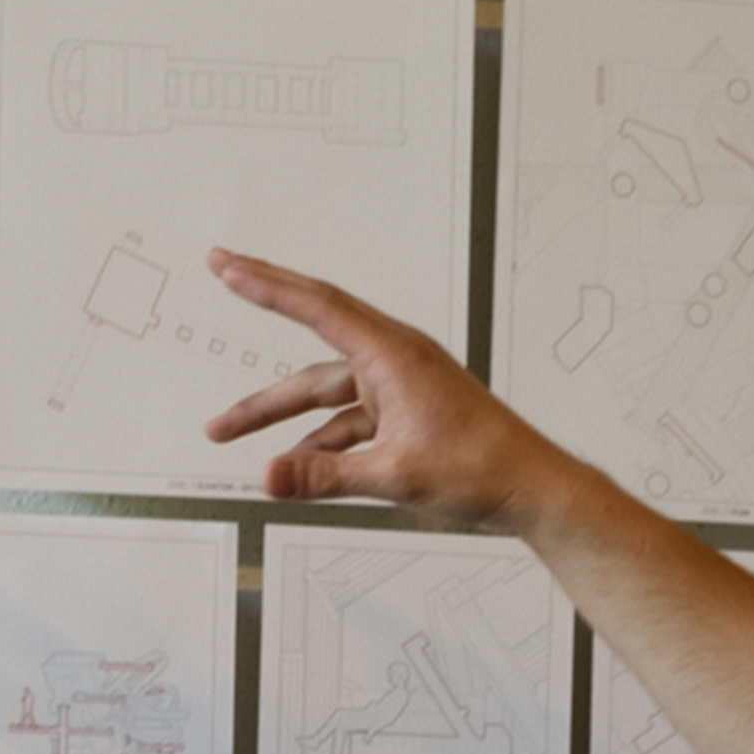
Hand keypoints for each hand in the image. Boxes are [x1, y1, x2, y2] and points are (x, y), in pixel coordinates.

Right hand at [199, 251, 583, 524]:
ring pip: (322, 389)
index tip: (228, 265)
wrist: (532, 489)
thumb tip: (269, 476)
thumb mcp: (394, 476)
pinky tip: (291, 464)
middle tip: (221, 272)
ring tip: (225, 429)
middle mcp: (393, 360)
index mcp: (393, 355)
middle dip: (265, 302)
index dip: (267, 285)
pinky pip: (345, 419)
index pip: (318, 307)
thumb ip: (325, 477)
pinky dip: (316, 439)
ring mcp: (397, 386)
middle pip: (314, 327)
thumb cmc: (484, 469)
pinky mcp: (403, 413)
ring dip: (277, 411)